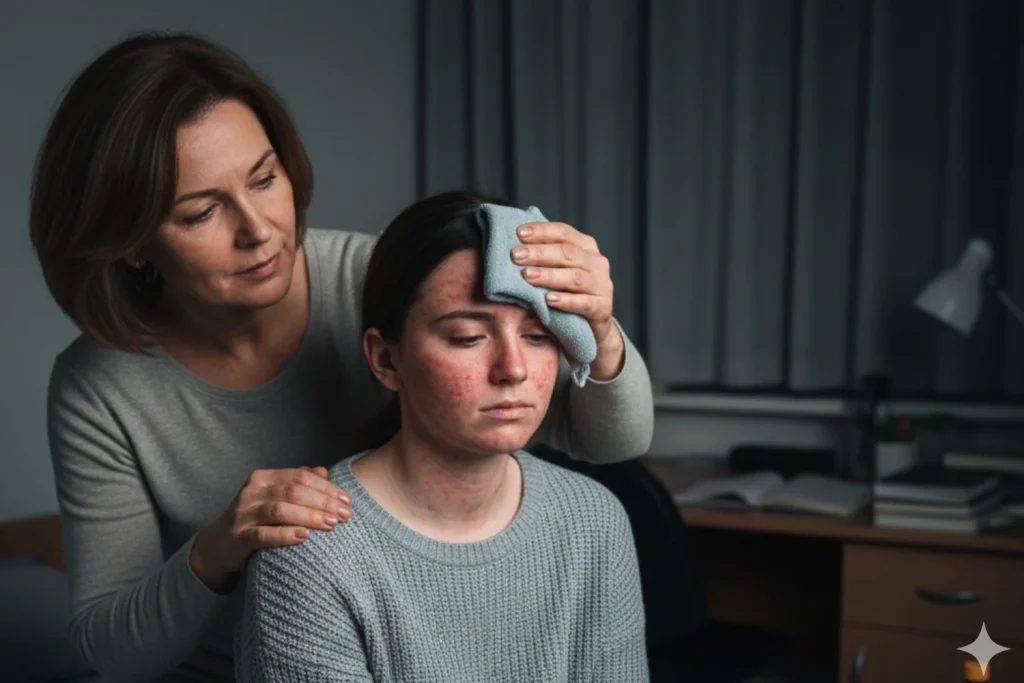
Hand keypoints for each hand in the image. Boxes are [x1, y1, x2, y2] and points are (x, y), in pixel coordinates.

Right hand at [190, 465, 351, 591]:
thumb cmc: (253, 520)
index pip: (301, 477)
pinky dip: (285, 535)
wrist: (217, 546)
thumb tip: (323, 471)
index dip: (327, 487)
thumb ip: (296, 484)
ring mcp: (243, 514)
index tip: (347, 500)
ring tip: (331, 524)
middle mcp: (252, 492)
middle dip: (323, 502)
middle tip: (345, 514)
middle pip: (294, 492)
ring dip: (309, 516)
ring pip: (280, 510)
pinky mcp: (238, 537)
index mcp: (263, 478)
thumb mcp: (273, 498)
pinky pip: (263, 534)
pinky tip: (305, 537)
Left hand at [512, 222, 624, 380]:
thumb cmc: (569, 292)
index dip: (541, 231)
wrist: (593, 327)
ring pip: (575, 277)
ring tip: (527, 276)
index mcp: (586, 247)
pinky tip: (548, 300)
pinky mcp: (602, 308)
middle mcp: (597, 263)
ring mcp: (602, 285)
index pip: (563, 232)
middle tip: (515, 255)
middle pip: (567, 253)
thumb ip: (543, 256)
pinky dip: (566, 301)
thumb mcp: (559, 270)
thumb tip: (512, 244)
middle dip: (539, 253)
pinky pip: (584, 303)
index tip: (518, 233)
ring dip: (549, 275)